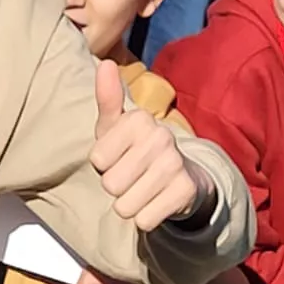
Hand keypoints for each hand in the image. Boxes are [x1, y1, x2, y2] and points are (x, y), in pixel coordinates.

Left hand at [91, 60, 206, 230]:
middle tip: (132, 176)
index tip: (119, 157)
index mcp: (139, 119)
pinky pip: (144, 220)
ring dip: (130, 204)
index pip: (98, 160)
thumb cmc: (135, 149)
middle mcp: (160, 137)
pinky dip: (145, 218)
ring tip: (142, 189)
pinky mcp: (185, 191)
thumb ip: (108, 97)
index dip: (104, 164)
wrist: (181, 175)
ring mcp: (175, 164)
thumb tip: (106, 64)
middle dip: (116, 187)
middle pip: (110, 184)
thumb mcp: (116, 125)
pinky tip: (155, 202)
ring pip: (125, 206)